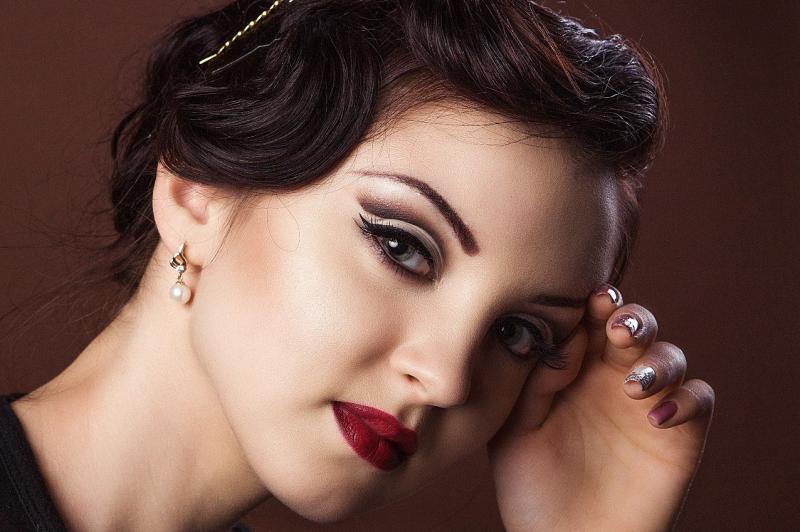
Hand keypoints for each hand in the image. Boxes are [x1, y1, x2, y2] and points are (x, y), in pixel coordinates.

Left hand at [487, 285, 714, 531]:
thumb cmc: (531, 486)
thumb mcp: (514, 430)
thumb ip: (536, 382)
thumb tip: (566, 335)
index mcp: (571, 370)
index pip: (589, 322)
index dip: (593, 305)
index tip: (588, 297)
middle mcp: (611, 379)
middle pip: (634, 327)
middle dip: (631, 318)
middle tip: (618, 325)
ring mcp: (646, 404)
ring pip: (669, 356)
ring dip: (657, 360)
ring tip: (633, 385)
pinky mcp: (678, 435)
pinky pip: (699, 399)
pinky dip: (686, 399)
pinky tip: (656, 417)